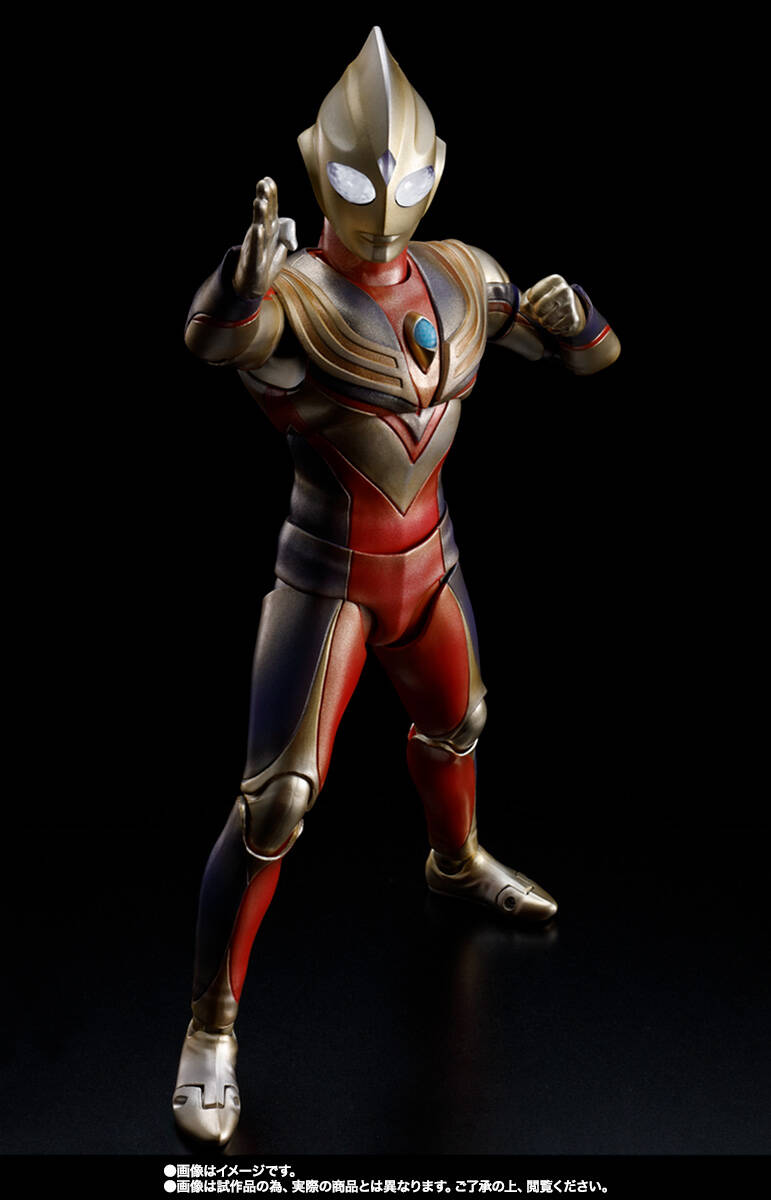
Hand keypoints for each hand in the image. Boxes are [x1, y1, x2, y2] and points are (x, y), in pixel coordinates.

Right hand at [233, 177, 297, 299]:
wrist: (252, 288)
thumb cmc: (266, 265)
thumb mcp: (280, 247)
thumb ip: (286, 233)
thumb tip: (288, 220)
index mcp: (269, 231)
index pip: (271, 210)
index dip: (271, 196)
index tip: (268, 179)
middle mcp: (262, 237)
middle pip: (265, 216)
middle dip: (264, 199)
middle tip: (263, 183)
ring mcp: (257, 249)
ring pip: (260, 229)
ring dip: (260, 216)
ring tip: (260, 202)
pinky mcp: (255, 263)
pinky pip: (256, 250)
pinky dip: (258, 240)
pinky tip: (258, 229)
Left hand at [521, 275, 585, 336]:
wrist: (570, 307)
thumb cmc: (546, 300)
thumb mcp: (535, 295)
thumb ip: (524, 302)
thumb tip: (524, 308)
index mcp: (555, 280)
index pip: (532, 296)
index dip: (531, 302)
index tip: (536, 299)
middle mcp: (564, 290)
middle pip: (538, 309)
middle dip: (537, 313)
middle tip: (540, 311)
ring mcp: (570, 305)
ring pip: (545, 321)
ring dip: (543, 321)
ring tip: (548, 316)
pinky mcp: (573, 320)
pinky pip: (553, 329)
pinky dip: (551, 328)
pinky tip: (556, 321)